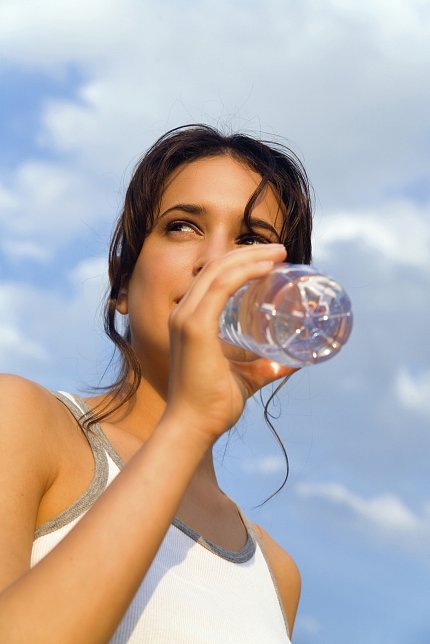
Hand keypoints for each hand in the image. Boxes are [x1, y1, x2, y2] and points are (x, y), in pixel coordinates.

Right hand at [163, 244, 295, 445]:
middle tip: (280, 251)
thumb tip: (292, 362)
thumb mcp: (247, 377)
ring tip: (279, 254)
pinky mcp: (195, 326)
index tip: (271, 261)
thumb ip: (265, 367)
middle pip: (216, 267)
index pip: (213, 278)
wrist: (194, 427)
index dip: (241, 263)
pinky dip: (245, 272)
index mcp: (190, 320)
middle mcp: (184, 313)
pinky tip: (266, 269)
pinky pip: (221, 286)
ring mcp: (186, 318)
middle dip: (249, 253)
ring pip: (218, 271)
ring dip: (250, 256)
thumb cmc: (214, 404)